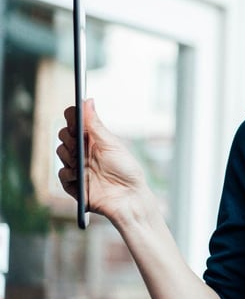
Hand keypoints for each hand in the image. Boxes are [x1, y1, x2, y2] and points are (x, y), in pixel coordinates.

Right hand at [57, 99, 149, 222]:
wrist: (129, 197)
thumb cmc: (126, 170)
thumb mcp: (111, 144)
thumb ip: (95, 124)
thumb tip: (88, 101)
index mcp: (94, 139)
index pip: (76, 123)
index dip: (72, 117)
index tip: (73, 115)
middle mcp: (84, 151)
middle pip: (65, 135)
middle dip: (69, 136)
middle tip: (79, 142)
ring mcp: (77, 166)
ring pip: (61, 152)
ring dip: (69, 154)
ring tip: (81, 161)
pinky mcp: (73, 183)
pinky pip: (61, 174)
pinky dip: (69, 173)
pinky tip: (79, 175)